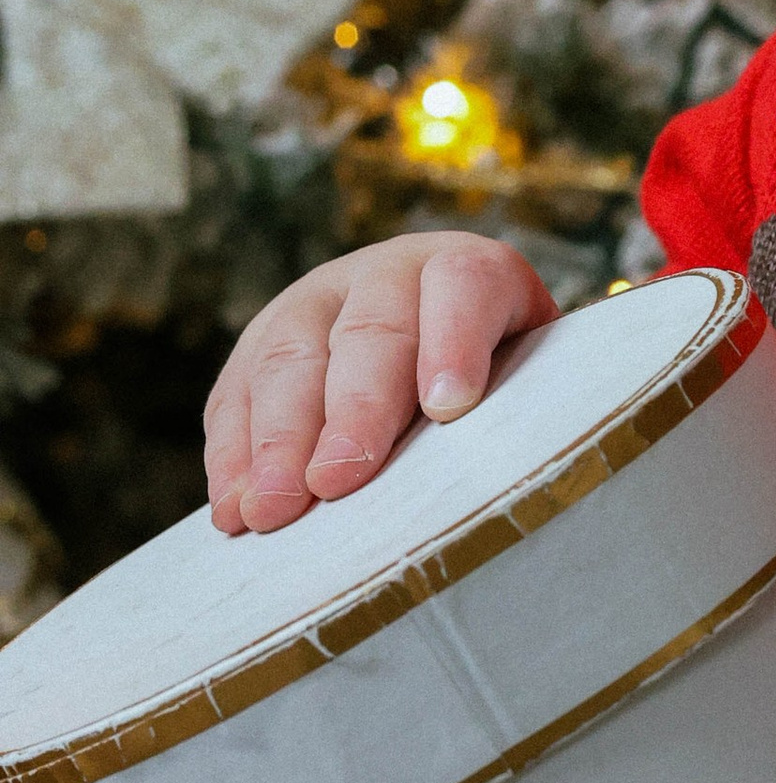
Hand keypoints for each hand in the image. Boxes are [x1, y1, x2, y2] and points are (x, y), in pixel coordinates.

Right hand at [204, 233, 557, 534]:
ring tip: (271, 511)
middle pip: (369, 332)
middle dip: (351, 411)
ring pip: (290, 358)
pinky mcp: (262, 341)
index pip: (464, 286)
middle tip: (335, 482)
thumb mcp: (537, 380)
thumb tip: (528, 469)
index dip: (455, 342)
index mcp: (472, 271)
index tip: (448, 408)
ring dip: (276, 442)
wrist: (450, 353)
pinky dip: (231, 455)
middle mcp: (389, 273)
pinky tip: (232, 507)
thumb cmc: (509, 387)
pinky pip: (237, 393)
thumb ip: (533, 406)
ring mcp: (317, 301)